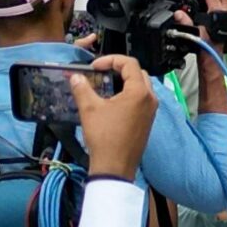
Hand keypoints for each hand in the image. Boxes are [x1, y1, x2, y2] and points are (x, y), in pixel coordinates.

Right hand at [75, 56, 158, 179]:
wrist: (114, 166)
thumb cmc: (104, 137)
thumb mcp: (90, 110)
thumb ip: (82, 89)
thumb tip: (75, 76)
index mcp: (139, 92)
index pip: (130, 64)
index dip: (111, 60)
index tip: (95, 66)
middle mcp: (150, 98)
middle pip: (138, 73)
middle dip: (119, 69)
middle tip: (101, 73)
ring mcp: (151, 110)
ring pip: (141, 86)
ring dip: (125, 82)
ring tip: (105, 86)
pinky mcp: (148, 120)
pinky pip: (141, 99)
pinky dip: (129, 95)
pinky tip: (113, 102)